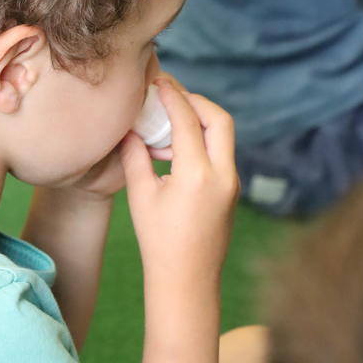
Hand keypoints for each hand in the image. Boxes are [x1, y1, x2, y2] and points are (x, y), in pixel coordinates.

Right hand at [120, 79, 238, 281]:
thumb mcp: (141, 195)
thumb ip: (135, 155)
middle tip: (171, 95)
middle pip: (219, 118)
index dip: (172, 96)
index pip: (188, 120)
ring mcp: (232, 183)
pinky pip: (221, 151)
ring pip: (224, 134)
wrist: (187, 282)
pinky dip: (203, 138)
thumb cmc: (158, 241)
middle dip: (196, 100)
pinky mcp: (232, 189)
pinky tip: (178, 145)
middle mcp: (222, 175)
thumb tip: (130, 127)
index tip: (159, 81)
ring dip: (201, 118)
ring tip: (170, 119)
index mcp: (197, 175)